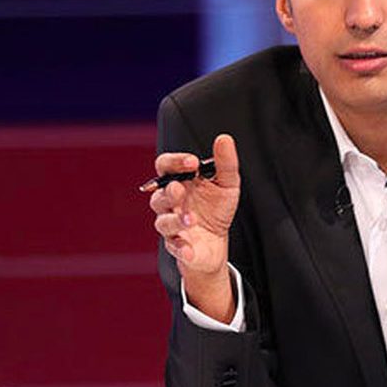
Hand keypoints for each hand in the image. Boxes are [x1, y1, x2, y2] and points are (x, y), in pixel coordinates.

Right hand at [149, 134, 240, 320]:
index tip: (193, 163)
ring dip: (176, 220)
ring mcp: (171, 225)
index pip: (165, 166)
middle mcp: (170, 203)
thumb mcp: (227, 184)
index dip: (175, 162)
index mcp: (179, 182)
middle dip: (169, 192)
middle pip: (158, 195)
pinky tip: (189, 248)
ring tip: (192, 219)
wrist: (217, 241)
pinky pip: (174, 247)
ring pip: (163, 222)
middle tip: (180, 189)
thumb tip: (224, 139)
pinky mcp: (177, 246)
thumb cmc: (216, 208)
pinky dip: (180, 248)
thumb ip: (225, 163)